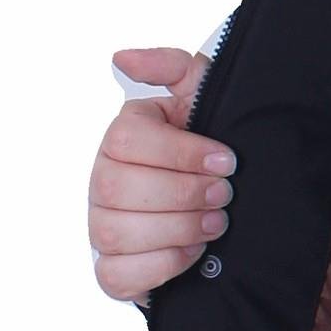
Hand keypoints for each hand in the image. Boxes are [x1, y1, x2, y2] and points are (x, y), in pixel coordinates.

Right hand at [87, 45, 237, 306]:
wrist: (228, 209)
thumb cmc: (212, 152)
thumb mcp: (203, 98)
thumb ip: (172, 68)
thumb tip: (122, 57)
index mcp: (123, 138)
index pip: (126, 140)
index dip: (180, 152)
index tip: (225, 159)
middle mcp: (103, 181)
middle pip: (117, 187)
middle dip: (182, 193)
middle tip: (224, 195)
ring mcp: (103, 226)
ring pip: (116, 231)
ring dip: (176, 229)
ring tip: (215, 224)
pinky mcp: (113, 269)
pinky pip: (117, 273)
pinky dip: (161, 265)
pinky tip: (193, 253)